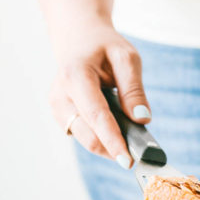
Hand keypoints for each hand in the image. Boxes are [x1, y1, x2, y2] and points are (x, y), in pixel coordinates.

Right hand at [49, 22, 150, 164]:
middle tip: (141, 151)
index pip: (96, 115)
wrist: (78, 39)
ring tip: (131, 137)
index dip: (113, 140)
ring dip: (109, 144)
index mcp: (75, 75)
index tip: (128, 161)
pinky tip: (115, 127)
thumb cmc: (104, 47)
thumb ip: (133, 89)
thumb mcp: (126, 57)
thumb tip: (142, 119)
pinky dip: (101, 136)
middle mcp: (60, 94)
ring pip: (85, 139)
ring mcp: (57, 107)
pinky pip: (83, 134)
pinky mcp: (60, 115)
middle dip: (114, 147)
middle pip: (88, 135)